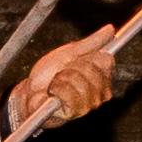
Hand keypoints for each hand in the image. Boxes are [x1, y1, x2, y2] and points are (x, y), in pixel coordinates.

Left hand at [5, 28, 121, 133]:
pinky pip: (70, 94)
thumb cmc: (49, 74)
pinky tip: (54, 92)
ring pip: (81, 81)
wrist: (31, 91)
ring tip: (57, 83)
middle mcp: (100, 91)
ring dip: (62, 79)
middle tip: (62, 72)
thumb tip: (110, 29)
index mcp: (101, 75)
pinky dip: (57, 89)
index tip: (75, 59)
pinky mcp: (77, 112)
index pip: (105, 60)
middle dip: (71, 67)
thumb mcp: (70, 52)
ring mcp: (90, 103)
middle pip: (91, 69)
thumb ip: (91, 42)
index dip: (87, 57)